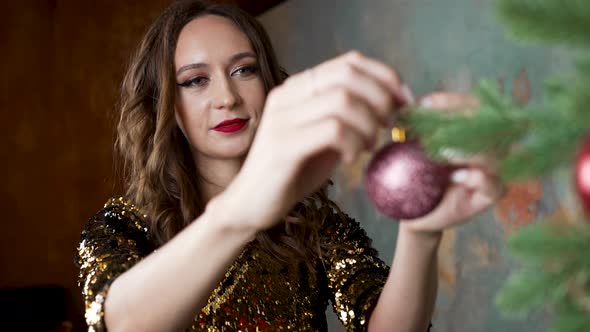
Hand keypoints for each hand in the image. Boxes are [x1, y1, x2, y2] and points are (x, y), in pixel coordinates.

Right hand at [224, 51, 408, 229]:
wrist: (252, 205)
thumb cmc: (292, 172)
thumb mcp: (324, 139)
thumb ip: (348, 119)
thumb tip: (392, 107)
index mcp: (297, 89)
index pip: (348, 62)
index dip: (384, 76)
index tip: (404, 100)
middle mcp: (286, 96)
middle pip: (348, 76)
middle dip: (381, 98)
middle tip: (392, 124)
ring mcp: (282, 119)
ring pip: (342, 101)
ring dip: (369, 124)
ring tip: (371, 145)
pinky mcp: (283, 146)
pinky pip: (332, 130)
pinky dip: (353, 142)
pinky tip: (353, 158)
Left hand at [400, 92, 504, 233]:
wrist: (416, 211)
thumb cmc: (415, 175)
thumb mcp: (410, 148)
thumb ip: (411, 128)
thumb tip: (400, 109)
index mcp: (471, 128)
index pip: (470, 105)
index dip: (450, 101)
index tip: (423, 105)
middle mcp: (488, 145)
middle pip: (489, 124)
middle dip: (462, 122)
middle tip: (435, 129)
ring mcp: (492, 169)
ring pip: (493, 154)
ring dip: (469, 151)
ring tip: (445, 154)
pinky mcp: (490, 194)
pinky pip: (493, 184)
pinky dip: (478, 178)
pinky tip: (458, 177)